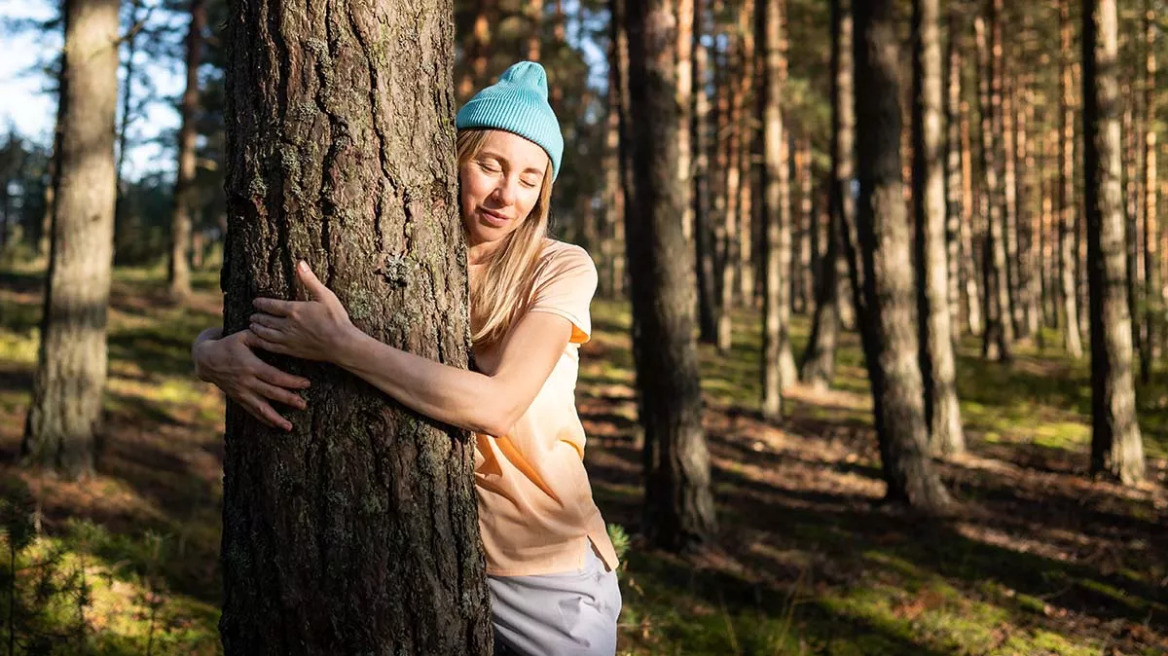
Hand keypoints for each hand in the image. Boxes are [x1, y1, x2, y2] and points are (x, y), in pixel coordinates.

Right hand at [193, 329, 309, 430]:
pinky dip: (263, 419)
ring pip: (260, 408)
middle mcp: (247, 381)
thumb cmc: (228, 344)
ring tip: (289, 427)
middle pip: (271, 393)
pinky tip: (275, 426)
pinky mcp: (238, 398)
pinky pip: (252, 411)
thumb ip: (260, 337)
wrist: (206, 359)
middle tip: (303, 405)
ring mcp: (242, 392)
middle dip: (288, 400)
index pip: (274, 376)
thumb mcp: (243, 336)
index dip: (291, 381)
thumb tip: (277, 334)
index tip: (306, 384)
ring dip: (275, 418)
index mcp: (251, 366)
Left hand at [249, 261, 355, 362]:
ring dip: (257, 329)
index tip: (255, 302)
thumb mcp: (325, 295)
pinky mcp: (292, 351)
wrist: (341, 343)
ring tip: (252, 326)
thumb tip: (300, 263)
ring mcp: (289, 339)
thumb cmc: (336, 318)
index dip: (261, 303)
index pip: (271, 305)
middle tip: (252, 315)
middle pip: (266, 320)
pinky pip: (272, 347)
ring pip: (266, 334)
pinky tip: (260, 341)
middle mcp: (288, 325)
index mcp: (295, 310)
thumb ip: (310, 280)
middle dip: (257, 317)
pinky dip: (263, 343)